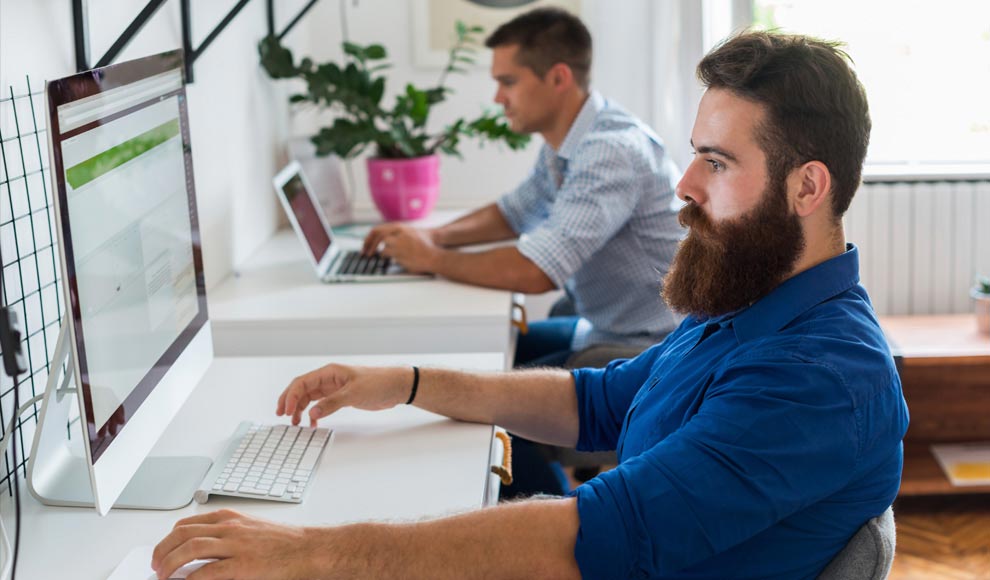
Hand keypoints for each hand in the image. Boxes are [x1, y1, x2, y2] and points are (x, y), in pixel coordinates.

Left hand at [152, 509, 325, 579]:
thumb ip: (227, 534)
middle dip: (162, 550)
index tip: (161, 551)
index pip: (187, 524)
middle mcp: (230, 528)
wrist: (308, 549)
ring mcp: (236, 546)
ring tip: (163, 575)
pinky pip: (209, 570)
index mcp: (230, 518)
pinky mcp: (244, 565)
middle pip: (183, 534)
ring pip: (191, 548)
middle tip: (155, 565)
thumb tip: (202, 547)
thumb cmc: (283, 542)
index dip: (168, 539)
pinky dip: (192, 577)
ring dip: (170, 563)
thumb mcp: (251, 529)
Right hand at [277, 364, 412, 426]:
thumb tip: (312, 413)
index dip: (291, 396)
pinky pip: (320, 404)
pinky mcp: (340, 397)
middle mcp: (328, 379)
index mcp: (329, 372)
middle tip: (281, 415)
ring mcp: (333, 388)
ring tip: (295, 423)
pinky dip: (314, 413)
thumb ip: (332, 403)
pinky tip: (312, 422)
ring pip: (309, 398)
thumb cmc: (378, 383)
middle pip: (301, 389)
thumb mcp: (354, 393)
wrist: (395, 386)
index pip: (302, 382)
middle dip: (289, 401)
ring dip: (300, 409)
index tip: (286, 411)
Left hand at [362, 223, 440, 254]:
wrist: (433, 255)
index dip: (368, 238)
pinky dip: (391, 260)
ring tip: (387, 257)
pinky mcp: (400, 256)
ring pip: (383, 250)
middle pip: (377, 238)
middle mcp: (398, 234)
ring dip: (383, 255)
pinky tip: (398, 259)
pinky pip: (390, 259)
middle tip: (365, 254)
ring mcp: (399, 245)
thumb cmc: (423, 245)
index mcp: (399, 227)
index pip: (377, 230)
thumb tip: (379, 239)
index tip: (364, 245)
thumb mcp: (409, 233)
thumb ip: (395, 233)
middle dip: (368, 246)